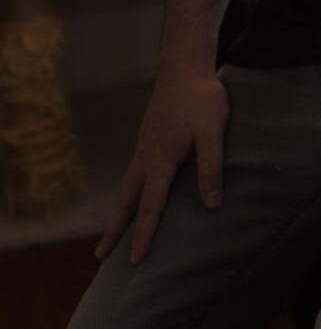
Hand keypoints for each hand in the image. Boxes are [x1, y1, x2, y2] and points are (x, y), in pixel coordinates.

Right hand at [94, 66, 230, 265]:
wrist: (185, 67)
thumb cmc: (201, 99)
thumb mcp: (213, 133)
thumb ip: (212, 167)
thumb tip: (212, 205)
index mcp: (161, 160)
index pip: (150, 207)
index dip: (143, 235)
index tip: (133, 261)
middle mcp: (146, 157)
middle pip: (127, 201)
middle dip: (115, 229)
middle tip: (100, 256)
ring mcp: (144, 147)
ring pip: (128, 187)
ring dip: (119, 211)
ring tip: (112, 233)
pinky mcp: (149, 138)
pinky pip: (134, 173)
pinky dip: (128, 192)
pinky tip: (134, 194)